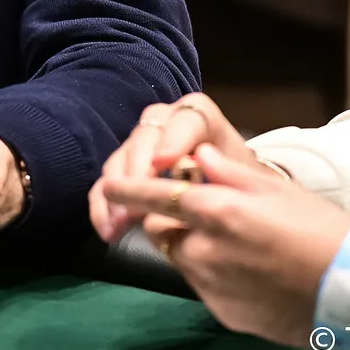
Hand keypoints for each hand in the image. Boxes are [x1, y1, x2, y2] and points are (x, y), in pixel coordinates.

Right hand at [89, 92, 275, 243]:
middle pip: (146, 136)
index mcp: (201, 118)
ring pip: (121, 157)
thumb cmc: (243, 186)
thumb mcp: (246, 180)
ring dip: (116, 192)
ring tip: (119, 225)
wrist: (234, 195)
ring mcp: (141, 143)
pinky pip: (107, 180)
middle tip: (136, 202)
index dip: (174, 139)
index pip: (188, 119)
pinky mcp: (125, 166)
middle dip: (138, 171)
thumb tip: (202, 170)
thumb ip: (228, 173)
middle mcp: (167, 122)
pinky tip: (108, 230)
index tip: (163, 163)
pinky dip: (103, 205)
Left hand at [102, 144, 349, 346]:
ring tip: (231, 240)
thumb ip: (227, 170)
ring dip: (188, 244)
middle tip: (203, 210)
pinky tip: (245, 270)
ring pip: (179, 257)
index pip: (153, 196)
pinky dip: (210, 272)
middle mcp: (206, 250)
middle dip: (168, 216)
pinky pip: (201, 284)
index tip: (108, 186)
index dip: (126, 189)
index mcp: (218, 211)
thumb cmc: (321, 228)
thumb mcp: (275, 187)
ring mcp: (212, 285)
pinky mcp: (222, 312)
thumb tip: (195, 154)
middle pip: (160, 228)